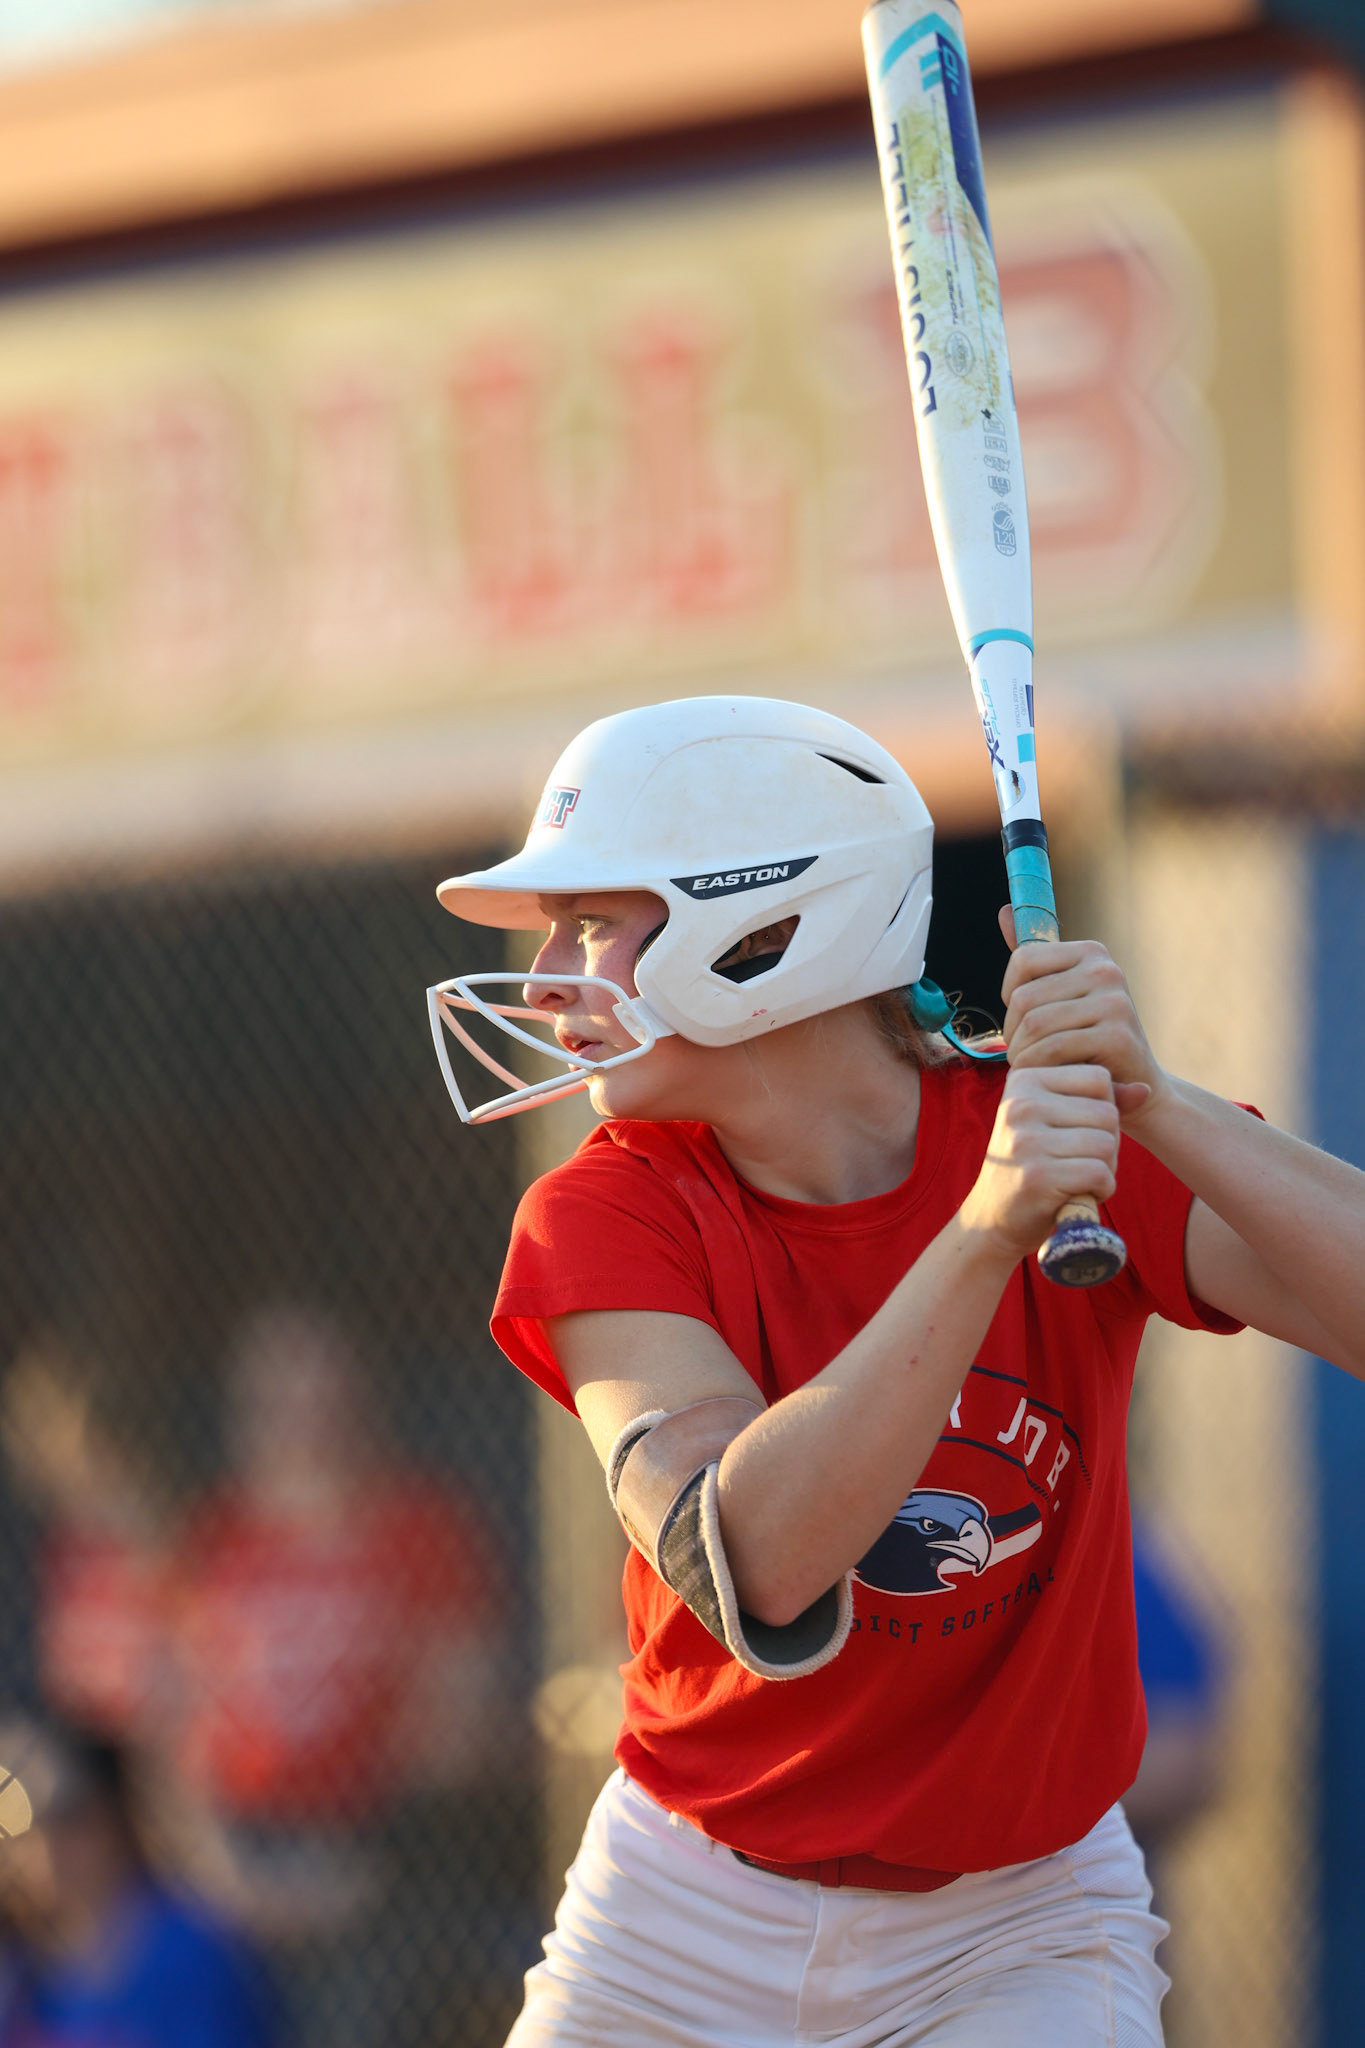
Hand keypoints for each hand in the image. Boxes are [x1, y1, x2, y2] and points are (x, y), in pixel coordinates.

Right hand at [960, 1064, 1121, 1261]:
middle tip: (1078, 1161)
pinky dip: (1102, 1189)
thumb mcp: (1057, 1120)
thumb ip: (1099, 1101)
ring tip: (1078, 1177)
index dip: (1103, 1109)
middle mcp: (1021, 1104)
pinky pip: (1100, 1173)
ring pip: (1107, 1143)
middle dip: (1107, 1142)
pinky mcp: (1037, 1176)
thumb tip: (1145, 1089)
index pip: (1098, 1078)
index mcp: (1024, 1079)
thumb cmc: (1034, 1163)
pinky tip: (1080, 1194)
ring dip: (1106, 1168)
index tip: (1076, 1131)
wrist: (993, 1217)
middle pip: (1107, 1112)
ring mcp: (1026, 1140)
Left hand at [997, 907, 1163, 1124]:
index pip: (1023, 959)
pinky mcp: (1117, 1035)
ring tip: (1030, 1064)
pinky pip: (1052, 1048)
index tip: (1020, 1017)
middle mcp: (1106, 970)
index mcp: (1091, 952)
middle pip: (1024, 996)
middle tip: (1021, 1051)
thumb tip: (1004, 911)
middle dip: (1012, 1032)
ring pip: (1034, 1024)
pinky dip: (1037, 1066)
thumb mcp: (1061, 996)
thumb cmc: (1089, 1040)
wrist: (1136, 1087)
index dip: (1008, 994)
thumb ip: (1034, 959)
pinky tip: (1044, 1074)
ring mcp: (1115, 1001)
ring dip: (1021, 1053)